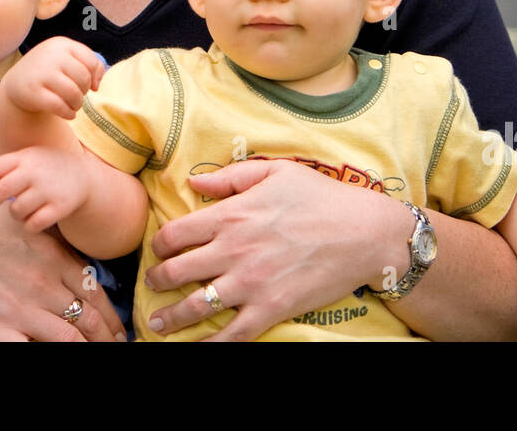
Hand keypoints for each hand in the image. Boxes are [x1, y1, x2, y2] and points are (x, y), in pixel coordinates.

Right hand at [0, 36, 104, 119]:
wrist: (17, 83)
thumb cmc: (49, 71)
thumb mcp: (67, 59)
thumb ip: (89, 64)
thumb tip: (96, 84)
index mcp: (61, 44)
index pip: (90, 61)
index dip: (95, 76)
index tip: (91, 86)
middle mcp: (50, 55)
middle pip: (83, 78)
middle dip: (84, 91)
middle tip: (77, 96)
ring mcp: (40, 72)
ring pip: (73, 93)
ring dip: (77, 104)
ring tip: (73, 106)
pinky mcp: (32, 92)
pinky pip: (59, 106)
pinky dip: (68, 113)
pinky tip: (68, 114)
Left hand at [0, 147, 89, 230]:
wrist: (84, 176)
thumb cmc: (45, 168)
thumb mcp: (24, 165)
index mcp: (24, 158)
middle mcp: (35, 172)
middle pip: (2, 190)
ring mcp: (48, 190)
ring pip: (16, 211)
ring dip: (14, 214)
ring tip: (23, 208)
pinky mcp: (60, 207)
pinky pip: (32, 225)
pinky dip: (29, 225)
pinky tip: (34, 219)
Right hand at [0, 193, 124, 340]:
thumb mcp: (25, 228)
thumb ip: (54, 249)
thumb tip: (79, 272)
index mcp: (53, 259)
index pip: (95, 294)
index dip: (111, 316)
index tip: (118, 328)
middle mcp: (43, 285)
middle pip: (88, 320)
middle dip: (106, 337)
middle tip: (117, 345)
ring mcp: (20, 310)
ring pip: (68, 340)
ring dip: (86, 348)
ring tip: (95, 353)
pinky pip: (30, 351)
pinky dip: (48, 354)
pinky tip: (54, 354)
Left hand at [142, 159, 406, 340]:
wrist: (364, 233)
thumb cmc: (323, 197)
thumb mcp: (277, 171)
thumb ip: (231, 176)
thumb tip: (194, 181)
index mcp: (232, 213)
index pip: (176, 233)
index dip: (159, 244)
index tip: (158, 250)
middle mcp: (234, 249)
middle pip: (176, 271)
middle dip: (157, 281)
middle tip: (151, 286)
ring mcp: (250, 282)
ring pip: (195, 306)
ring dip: (170, 317)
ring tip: (158, 323)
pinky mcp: (271, 308)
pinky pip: (231, 335)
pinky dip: (209, 344)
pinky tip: (197, 346)